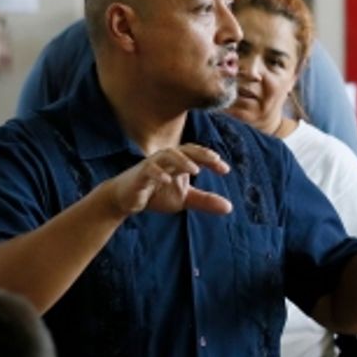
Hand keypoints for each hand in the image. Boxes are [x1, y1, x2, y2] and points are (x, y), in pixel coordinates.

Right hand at [105, 144, 231, 216]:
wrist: (126, 200)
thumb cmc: (156, 194)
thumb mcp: (184, 199)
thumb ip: (205, 201)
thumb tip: (230, 207)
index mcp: (179, 162)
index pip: (197, 154)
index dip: (211, 158)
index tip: (226, 169)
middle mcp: (167, 159)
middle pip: (185, 149)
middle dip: (201, 154)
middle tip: (216, 161)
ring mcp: (153, 165)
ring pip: (167, 155)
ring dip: (182, 160)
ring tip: (196, 171)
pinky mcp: (140, 175)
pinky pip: (149, 170)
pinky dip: (158, 173)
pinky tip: (168, 180)